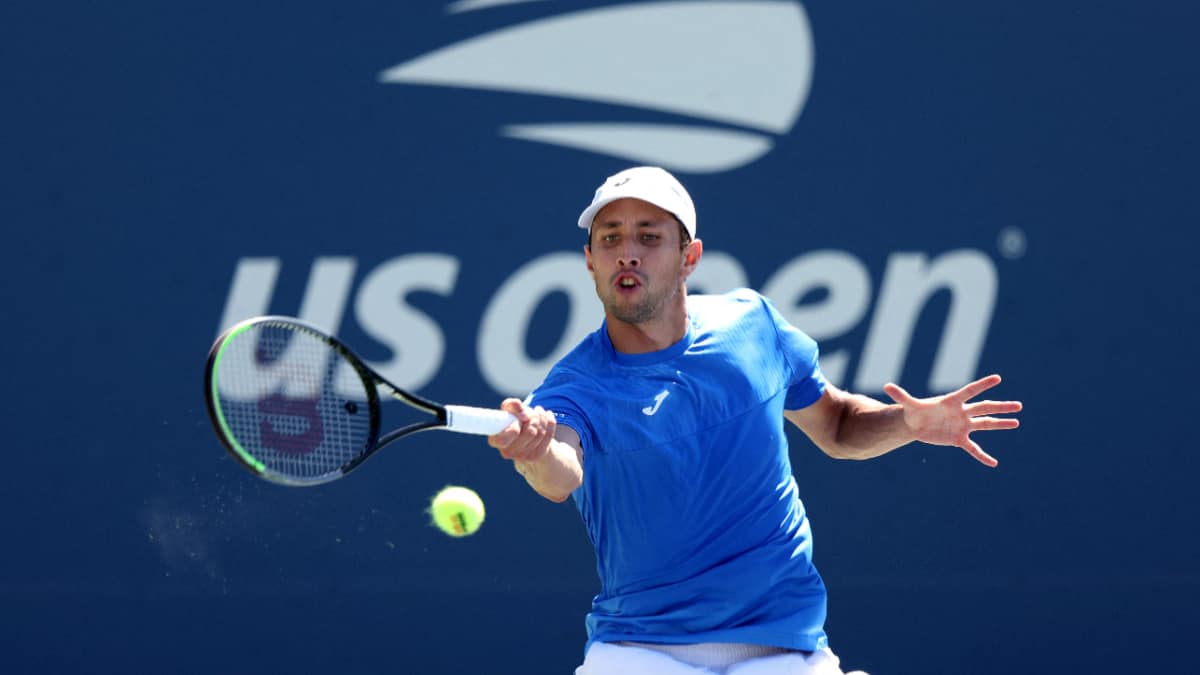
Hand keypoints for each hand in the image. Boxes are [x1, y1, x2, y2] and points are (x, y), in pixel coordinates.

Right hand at [487, 398, 556, 463]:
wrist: (525, 431)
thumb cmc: (513, 419)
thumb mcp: (509, 409)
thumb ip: (512, 405)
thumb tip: (522, 411)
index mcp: (496, 440)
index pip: (505, 439)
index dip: (515, 427)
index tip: (521, 417)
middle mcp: (507, 452)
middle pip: (530, 432)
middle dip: (533, 417)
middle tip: (531, 412)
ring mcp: (523, 457)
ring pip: (540, 433)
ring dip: (541, 417)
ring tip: (538, 411)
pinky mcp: (537, 456)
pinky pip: (549, 435)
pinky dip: (550, 422)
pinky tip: (548, 415)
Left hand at [882, 374, 1021, 466]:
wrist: (916, 424)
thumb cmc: (915, 411)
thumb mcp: (909, 405)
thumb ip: (901, 396)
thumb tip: (887, 385)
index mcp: (951, 401)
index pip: (969, 391)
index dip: (982, 385)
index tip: (997, 378)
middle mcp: (961, 412)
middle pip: (984, 408)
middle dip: (1000, 407)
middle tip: (1018, 406)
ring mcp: (962, 425)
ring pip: (985, 424)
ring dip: (1000, 424)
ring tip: (1017, 422)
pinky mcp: (959, 439)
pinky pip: (973, 449)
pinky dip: (982, 456)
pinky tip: (994, 463)